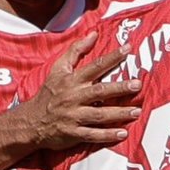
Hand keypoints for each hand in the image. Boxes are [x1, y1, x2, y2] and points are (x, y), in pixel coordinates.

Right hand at [25, 32, 142, 151]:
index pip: (95, 66)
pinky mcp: (73, 133)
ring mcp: (74, 116)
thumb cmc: (49, 93)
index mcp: (72, 80)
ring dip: (119, 113)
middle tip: (138, 85)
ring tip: (137, 111)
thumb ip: (76, 50)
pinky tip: (123, 133)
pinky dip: (107, 135)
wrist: (31, 121)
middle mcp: (74, 97)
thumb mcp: (58, 69)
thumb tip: (93, 34)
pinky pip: (93, 134)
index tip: (128, 49)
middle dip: (120, 88)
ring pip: (100, 114)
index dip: (111, 57)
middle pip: (100, 91)